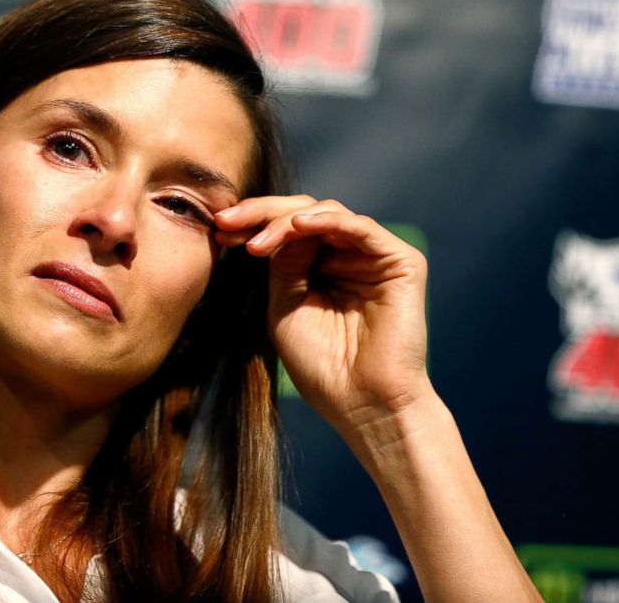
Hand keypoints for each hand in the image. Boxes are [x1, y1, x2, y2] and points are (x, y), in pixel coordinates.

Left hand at [215, 196, 432, 432]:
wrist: (362, 404)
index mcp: (322, 267)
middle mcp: (349, 255)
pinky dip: (327, 222)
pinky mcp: (401, 261)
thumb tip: (277, 225)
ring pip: (328, 213)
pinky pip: (361, 228)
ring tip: (257, 242)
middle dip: (261, 213)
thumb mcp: (284, 307)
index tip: (217, 227)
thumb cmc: (322, 366)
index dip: (251, 224)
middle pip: (304, 213)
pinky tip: (297, 227)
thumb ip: (282, 265)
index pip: (286, 230)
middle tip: (227, 220)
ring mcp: (375, 256)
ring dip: (286, 221)